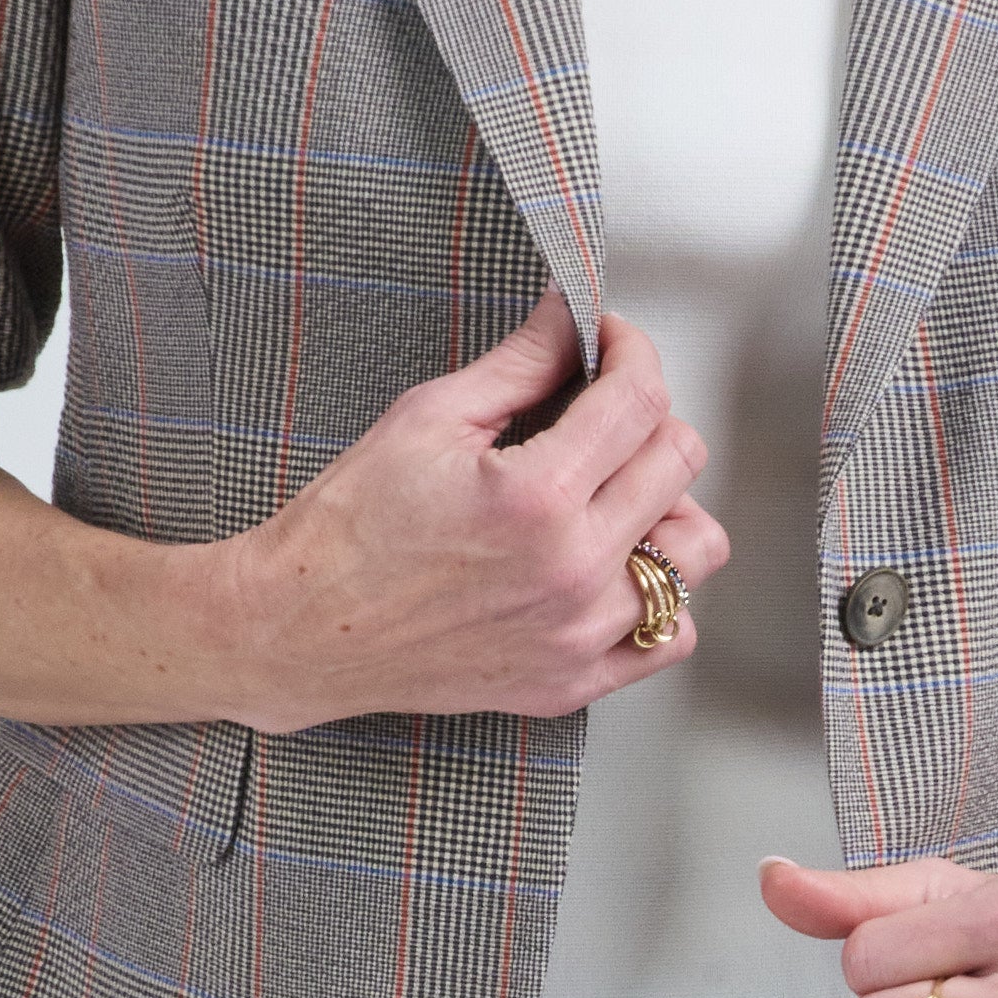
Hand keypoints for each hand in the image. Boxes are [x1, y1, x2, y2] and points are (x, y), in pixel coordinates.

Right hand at [233, 295, 726, 730]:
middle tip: (599, 412)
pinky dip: (658, 594)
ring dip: (666, 506)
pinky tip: (612, 566)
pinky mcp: (572, 681)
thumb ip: (520, 364)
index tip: (612, 344)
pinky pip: (670, 633)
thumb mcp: (428, 418)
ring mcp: (580, 635)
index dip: (632, 351)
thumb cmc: (348, 528)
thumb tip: (573, 316)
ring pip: (696, 549)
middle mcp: (573, 570)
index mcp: (537, 496)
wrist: (301, 630)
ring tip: (612, 494)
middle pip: (679, 462)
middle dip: (645, 416)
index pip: (639, 400)